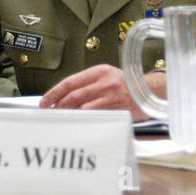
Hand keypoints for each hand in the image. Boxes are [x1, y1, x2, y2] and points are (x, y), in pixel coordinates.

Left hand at [40, 64, 164, 121]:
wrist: (151, 91)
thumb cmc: (127, 86)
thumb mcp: (108, 78)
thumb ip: (89, 85)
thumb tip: (65, 98)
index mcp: (100, 71)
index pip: (71, 81)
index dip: (55, 92)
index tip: (44, 101)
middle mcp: (105, 80)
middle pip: (74, 94)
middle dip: (58, 105)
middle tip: (49, 113)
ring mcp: (112, 94)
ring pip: (83, 105)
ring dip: (69, 114)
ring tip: (60, 119)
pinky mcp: (118, 107)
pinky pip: (96, 114)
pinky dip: (84, 120)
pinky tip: (77, 123)